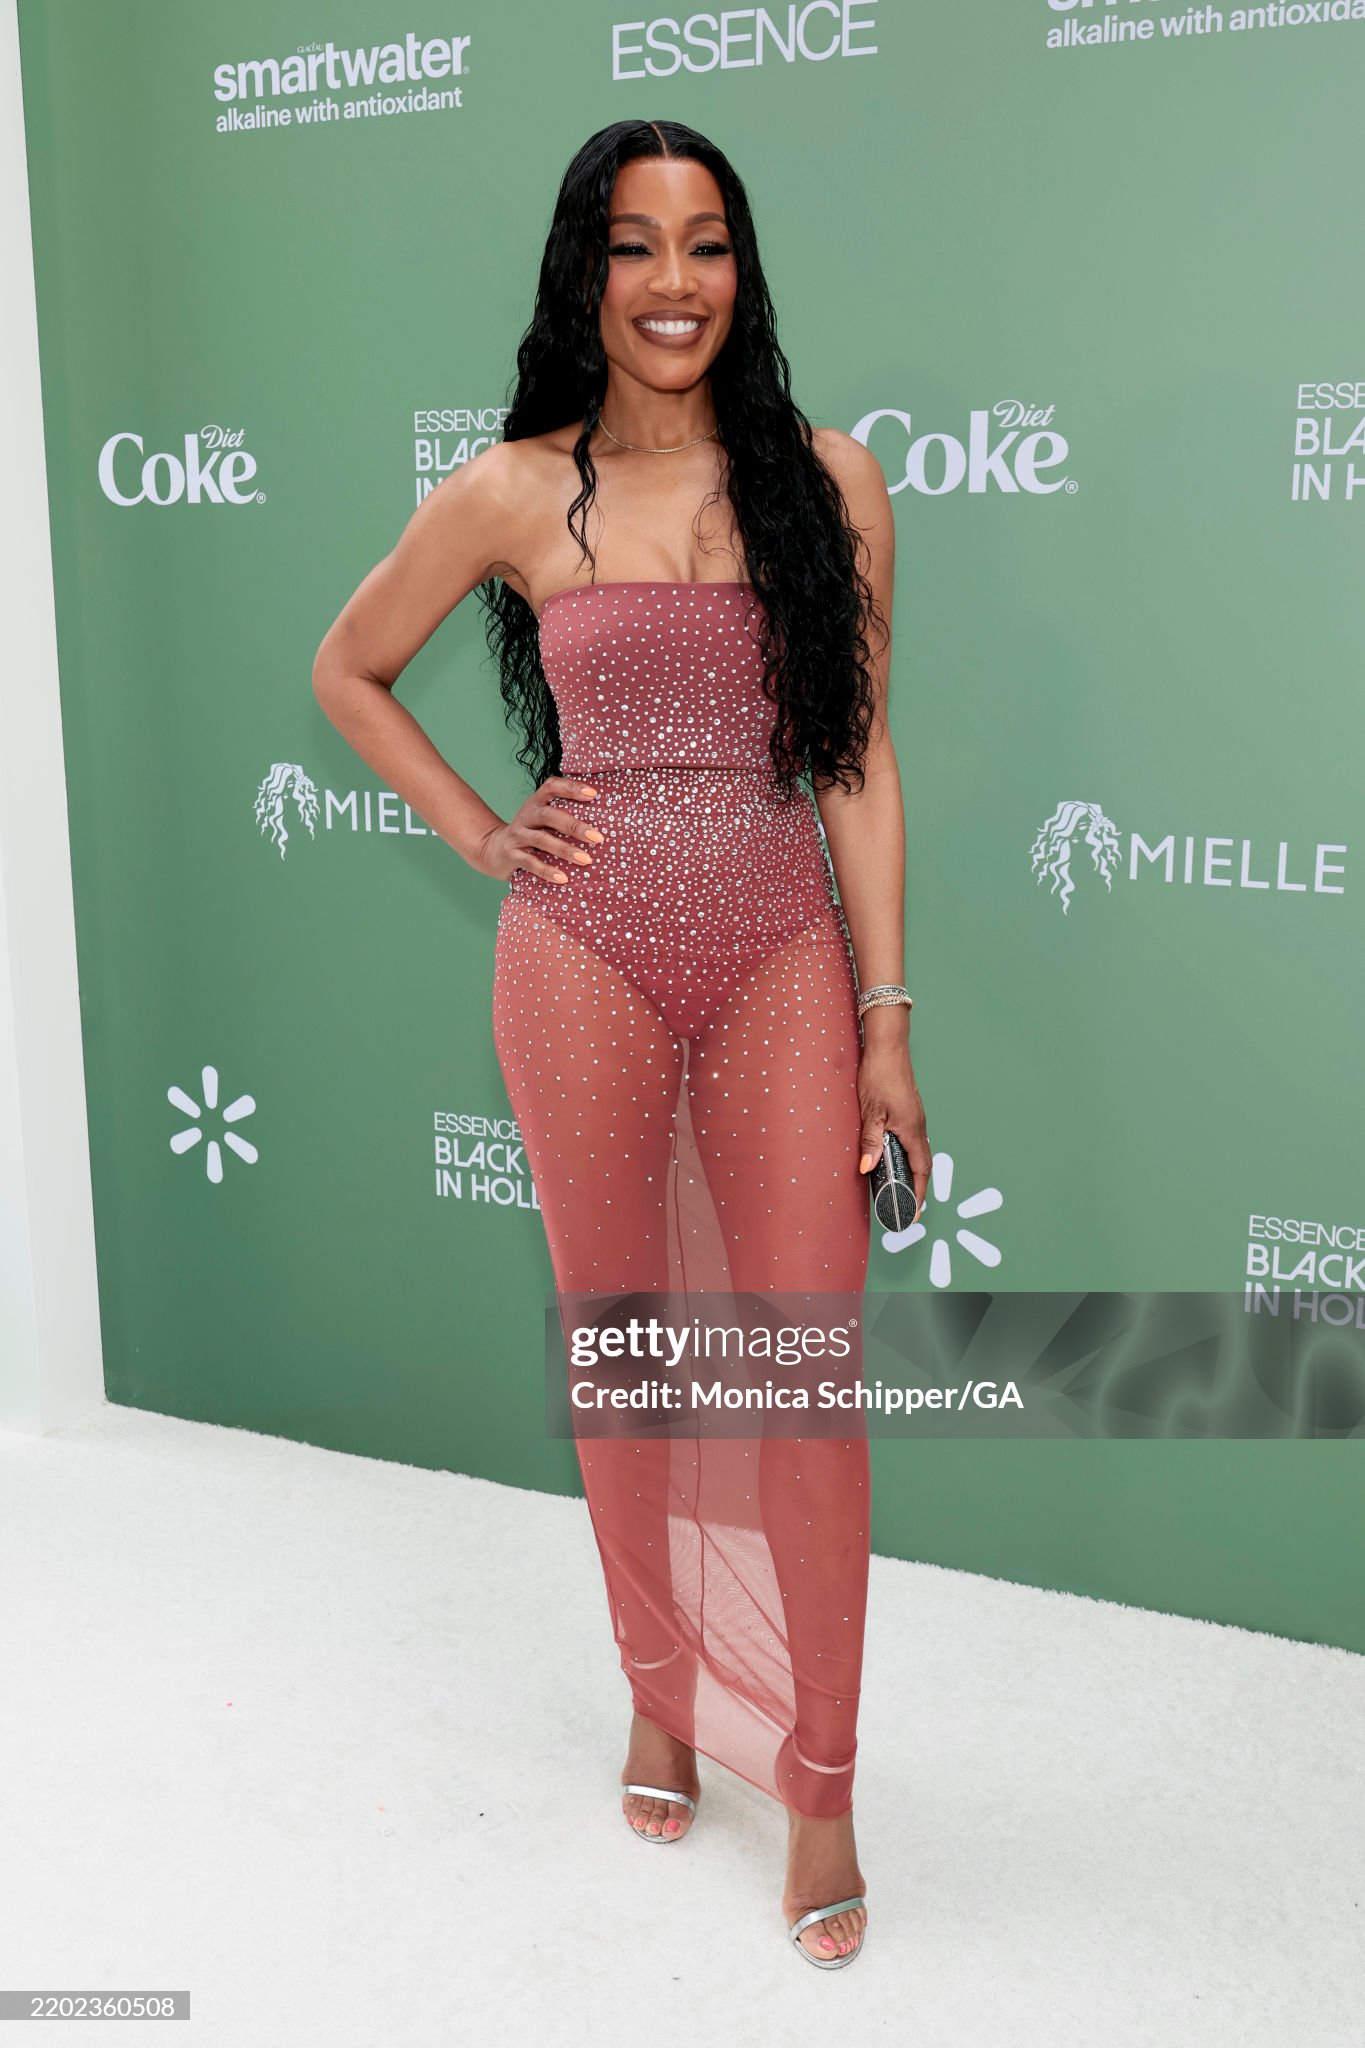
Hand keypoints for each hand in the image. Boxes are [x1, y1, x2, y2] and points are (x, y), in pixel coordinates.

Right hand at [472, 776, 602, 883]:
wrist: (492, 849)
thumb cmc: (529, 833)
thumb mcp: (542, 819)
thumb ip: (563, 816)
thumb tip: (602, 825)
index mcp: (537, 803)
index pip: (552, 787)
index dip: (572, 788)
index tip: (593, 794)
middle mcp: (526, 816)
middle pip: (550, 816)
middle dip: (575, 826)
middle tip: (598, 837)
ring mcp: (518, 835)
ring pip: (542, 840)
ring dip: (565, 850)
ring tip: (586, 860)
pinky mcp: (512, 855)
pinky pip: (531, 863)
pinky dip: (547, 871)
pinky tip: (563, 878)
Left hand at [856, 1021, 930, 1219]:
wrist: (887, 1048)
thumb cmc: (879, 1075)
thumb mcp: (870, 1111)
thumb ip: (870, 1141)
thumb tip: (867, 1168)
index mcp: (912, 1130)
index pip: (921, 1171)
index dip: (917, 1193)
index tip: (912, 1212)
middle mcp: (918, 1126)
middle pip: (921, 1165)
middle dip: (914, 1188)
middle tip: (901, 1206)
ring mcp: (914, 1119)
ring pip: (916, 1152)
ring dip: (909, 1172)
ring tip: (895, 1188)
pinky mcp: (908, 1112)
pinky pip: (910, 1141)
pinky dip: (904, 1156)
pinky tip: (890, 1158)